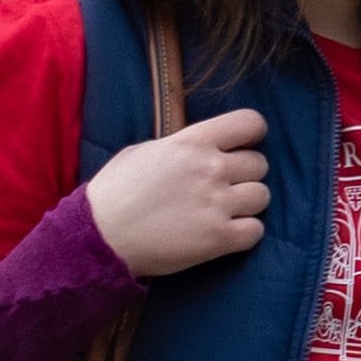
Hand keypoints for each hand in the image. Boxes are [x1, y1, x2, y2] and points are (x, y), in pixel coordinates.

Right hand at [82, 109, 271, 278]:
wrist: (98, 237)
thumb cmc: (115, 192)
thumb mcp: (145, 152)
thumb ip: (181, 146)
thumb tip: (204, 145)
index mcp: (192, 142)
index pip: (251, 123)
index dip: (252, 135)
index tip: (241, 147)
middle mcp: (210, 168)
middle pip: (260, 164)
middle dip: (245, 175)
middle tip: (223, 188)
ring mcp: (216, 204)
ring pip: (262, 196)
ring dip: (247, 204)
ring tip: (223, 211)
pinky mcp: (218, 238)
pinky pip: (256, 231)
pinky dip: (245, 233)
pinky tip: (226, 233)